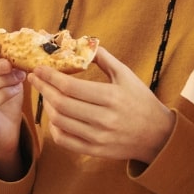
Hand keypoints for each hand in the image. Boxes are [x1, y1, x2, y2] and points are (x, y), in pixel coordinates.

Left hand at [28, 46, 174, 163]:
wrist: (158, 135)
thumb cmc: (141, 101)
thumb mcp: (127, 76)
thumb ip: (104, 59)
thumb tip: (83, 43)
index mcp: (111, 97)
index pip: (70, 87)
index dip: (50, 77)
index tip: (39, 68)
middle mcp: (104, 119)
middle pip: (61, 104)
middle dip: (43, 89)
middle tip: (35, 79)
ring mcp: (99, 138)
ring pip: (60, 122)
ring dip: (47, 107)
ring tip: (45, 95)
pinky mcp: (96, 151)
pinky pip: (65, 141)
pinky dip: (54, 128)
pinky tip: (54, 117)